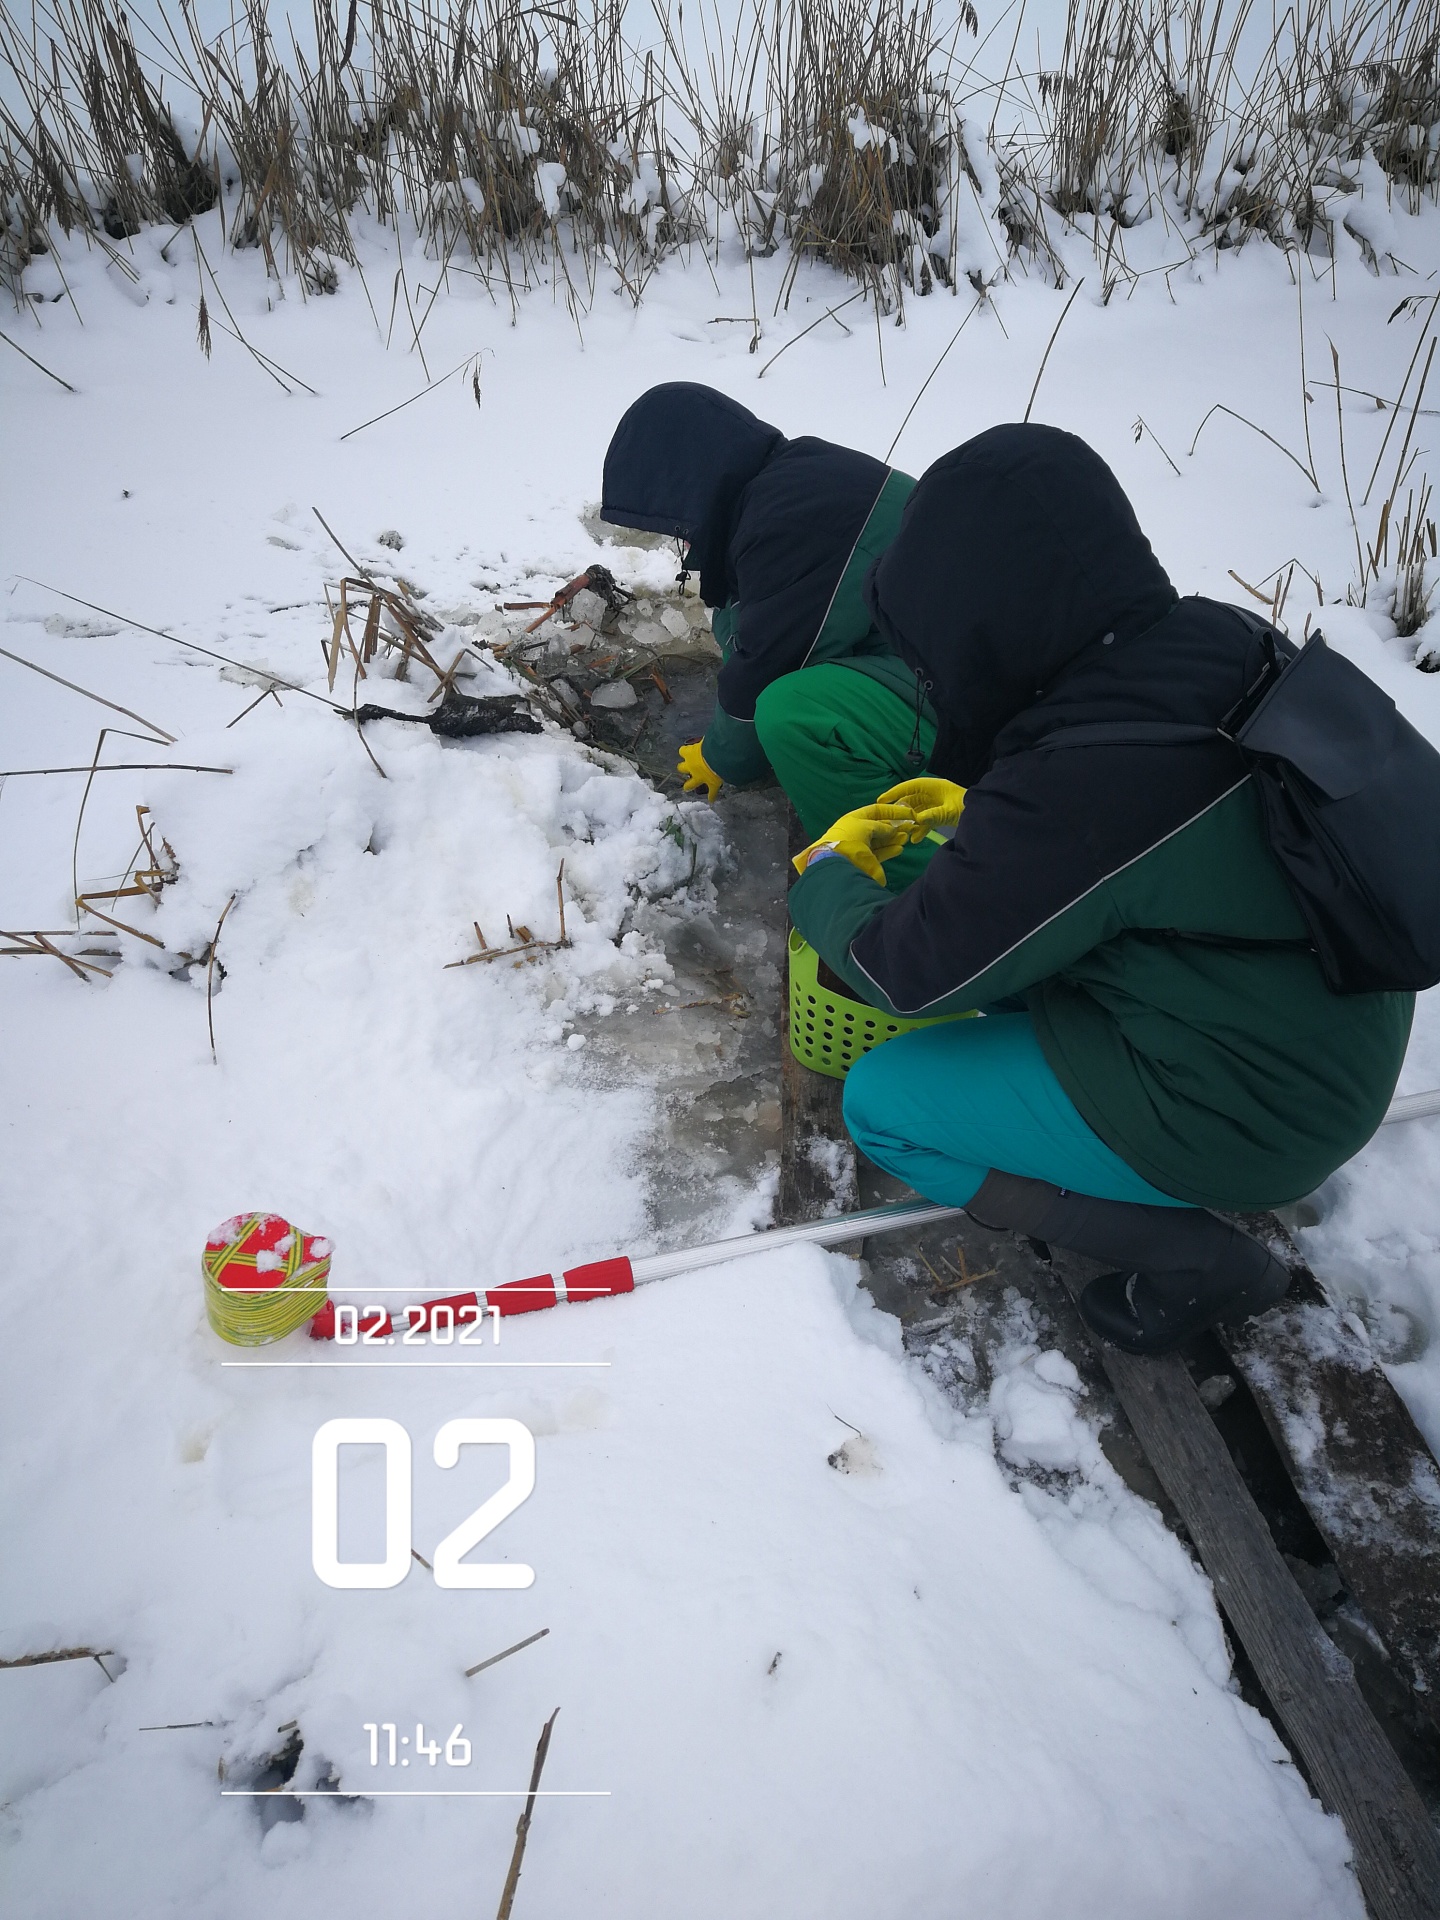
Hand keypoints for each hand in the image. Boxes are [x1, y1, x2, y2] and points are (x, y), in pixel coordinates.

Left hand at [678, 740, 721, 802]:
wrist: (720, 757)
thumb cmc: (713, 744)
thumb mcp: (707, 739)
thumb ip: (707, 740)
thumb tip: (713, 734)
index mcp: (690, 753)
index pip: (683, 751)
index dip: (685, 752)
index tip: (687, 751)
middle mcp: (692, 766)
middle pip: (682, 768)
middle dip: (683, 768)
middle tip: (685, 769)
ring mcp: (700, 777)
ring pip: (691, 784)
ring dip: (689, 785)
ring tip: (687, 787)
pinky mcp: (711, 784)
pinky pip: (711, 792)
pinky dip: (712, 796)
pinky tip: (711, 800)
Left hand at [792, 804, 915, 885]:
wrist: (836, 864)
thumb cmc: (848, 839)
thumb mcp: (865, 827)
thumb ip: (881, 826)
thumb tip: (892, 828)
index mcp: (854, 819)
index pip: (875, 811)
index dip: (891, 810)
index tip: (907, 812)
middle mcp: (857, 832)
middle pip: (879, 826)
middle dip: (894, 826)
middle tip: (909, 827)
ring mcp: (861, 846)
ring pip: (881, 840)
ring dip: (894, 838)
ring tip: (906, 837)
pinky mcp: (865, 860)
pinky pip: (880, 853)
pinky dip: (889, 850)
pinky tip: (899, 848)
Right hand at [875, 777, 965, 839]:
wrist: (984, 813)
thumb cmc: (967, 806)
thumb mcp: (950, 811)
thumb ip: (933, 815)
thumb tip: (917, 820)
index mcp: (933, 786)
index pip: (910, 787)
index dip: (895, 792)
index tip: (882, 800)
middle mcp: (932, 794)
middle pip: (910, 800)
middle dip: (901, 811)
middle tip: (888, 820)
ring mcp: (935, 804)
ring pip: (916, 812)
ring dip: (910, 822)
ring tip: (902, 832)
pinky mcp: (939, 815)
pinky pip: (925, 821)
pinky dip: (920, 829)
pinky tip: (915, 839)